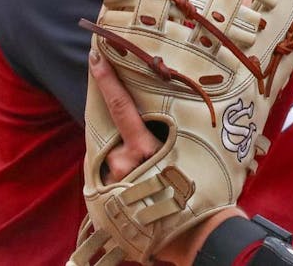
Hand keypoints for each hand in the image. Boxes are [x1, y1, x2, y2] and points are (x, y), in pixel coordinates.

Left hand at [88, 46, 241, 264]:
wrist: (191, 237)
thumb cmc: (196, 194)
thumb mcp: (186, 156)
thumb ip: (169, 137)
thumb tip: (161, 121)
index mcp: (146, 148)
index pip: (122, 107)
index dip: (107, 80)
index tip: (95, 55)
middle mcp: (125, 163)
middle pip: (112, 135)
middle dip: (122, 138)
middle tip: (142, 151)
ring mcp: (114, 182)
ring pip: (112, 159)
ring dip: (125, 164)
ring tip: (148, 181)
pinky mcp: (107, 198)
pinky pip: (109, 177)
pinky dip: (121, 180)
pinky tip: (138, 192)